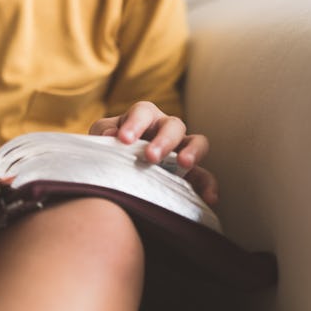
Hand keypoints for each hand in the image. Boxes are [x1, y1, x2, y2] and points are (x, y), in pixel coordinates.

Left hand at [89, 101, 217, 204]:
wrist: (114, 165)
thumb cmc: (110, 143)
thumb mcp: (102, 134)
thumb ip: (103, 131)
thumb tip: (110, 134)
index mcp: (144, 115)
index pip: (142, 113)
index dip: (135, 124)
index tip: (124, 139)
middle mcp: (165, 128)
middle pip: (173, 125)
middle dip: (164, 140)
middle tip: (151, 157)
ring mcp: (180, 149)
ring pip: (197, 142)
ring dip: (193, 152)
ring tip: (185, 164)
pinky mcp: (189, 172)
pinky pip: (204, 176)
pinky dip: (209, 186)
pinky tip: (209, 198)